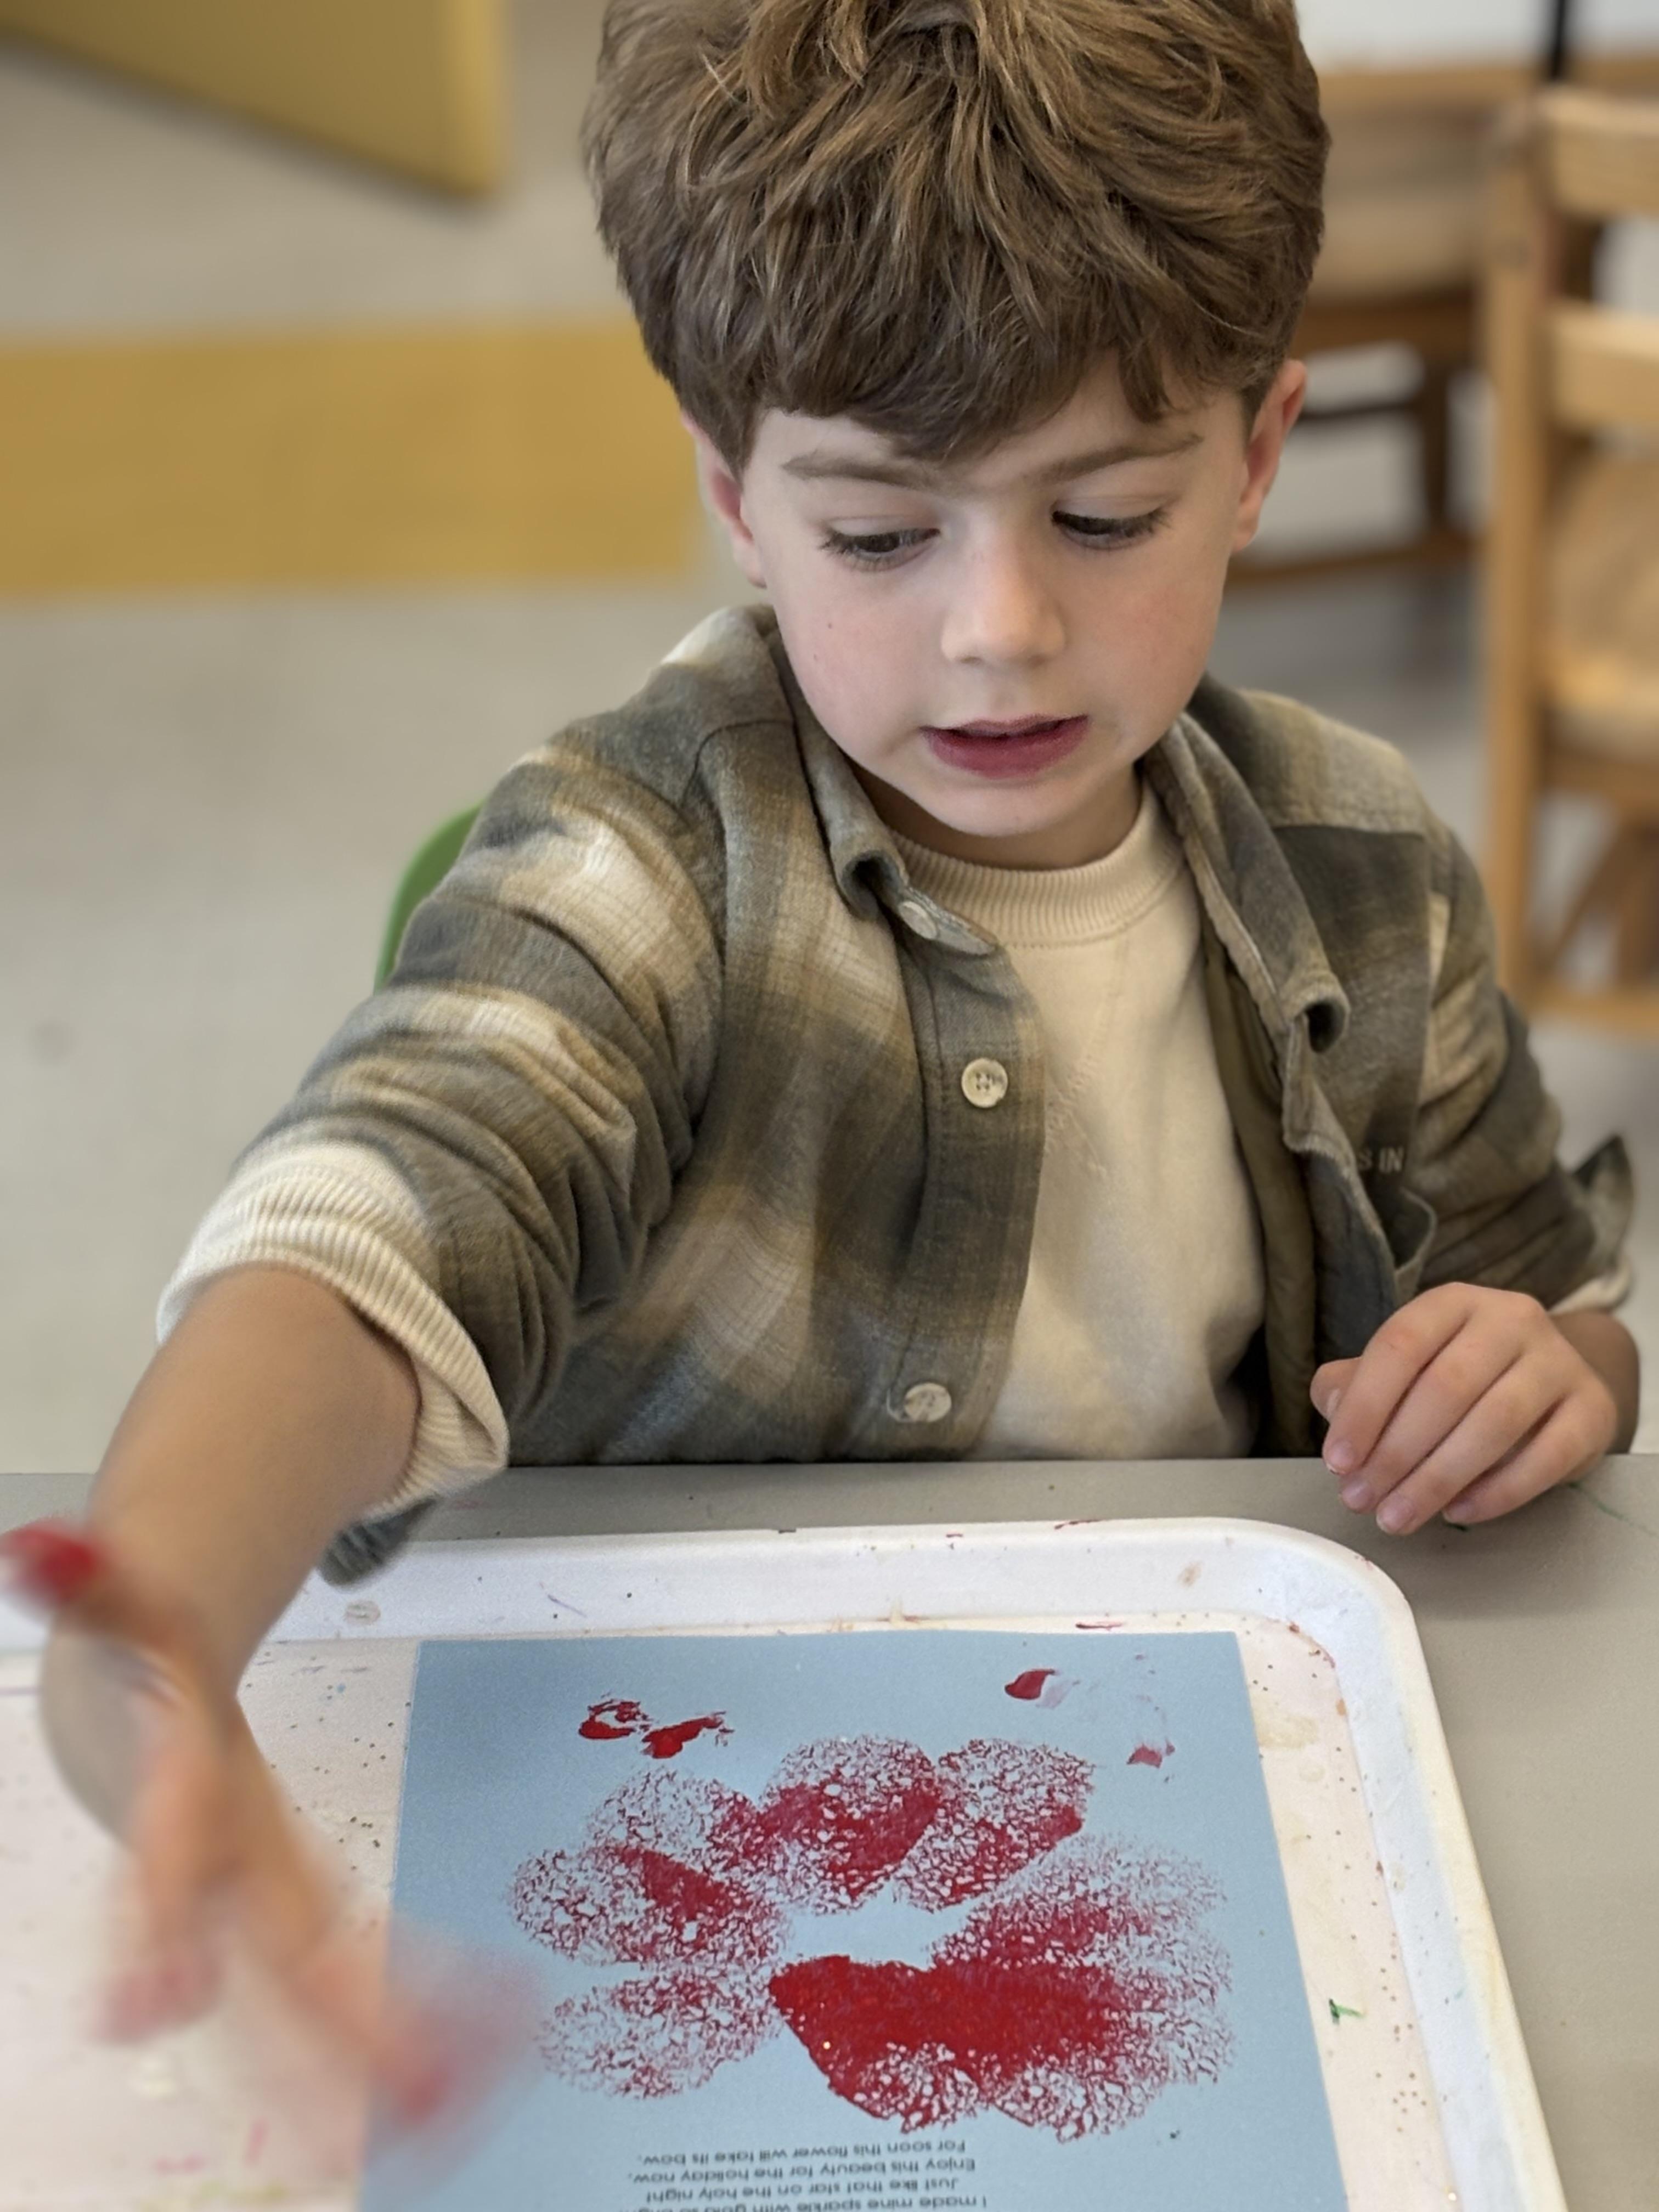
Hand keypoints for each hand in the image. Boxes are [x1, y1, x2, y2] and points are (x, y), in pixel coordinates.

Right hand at [4, 1521, 530, 2172]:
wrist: (151, 1735)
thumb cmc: (158, 1686)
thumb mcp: (141, 1619)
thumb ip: (99, 1581)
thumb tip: (36, 1538)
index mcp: (190, 1810)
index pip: (176, 1867)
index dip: (161, 1925)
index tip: (149, 2008)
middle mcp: (225, 1882)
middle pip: (270, 1962)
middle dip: (319, 2033)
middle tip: (393, 2096)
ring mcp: (265, 1912)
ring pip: (319, 1999)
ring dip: (382, 2053)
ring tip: (454, 2109)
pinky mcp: (305, 1921)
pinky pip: (364, 1975)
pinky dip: (424, 2008)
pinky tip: (491, 2046)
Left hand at [1311, 1284, 1619, 1533]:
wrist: (1553, 1386)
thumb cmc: (1461, 1379)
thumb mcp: (1405, 1370)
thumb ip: (1356, 1383)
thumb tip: (1331, 1406)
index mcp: (1453, 1302)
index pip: (1400, 1345)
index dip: (1364, 1406)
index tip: (1338, 1461)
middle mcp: (1511, 1319)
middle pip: (1445, 1387)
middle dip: (1394, 1453)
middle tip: (1361, 1500)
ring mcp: (1558, 1362)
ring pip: (1494, 1424)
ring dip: (1437, 1479)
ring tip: (1397, 1517)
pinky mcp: (1592, 1410)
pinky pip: (1546, 1457)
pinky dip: (1497, 1492)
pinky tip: (1458, 1513)